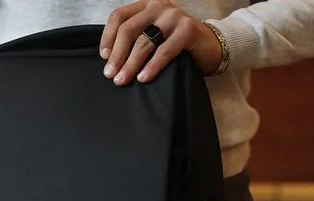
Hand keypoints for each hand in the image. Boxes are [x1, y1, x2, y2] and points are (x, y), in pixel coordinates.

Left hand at [100, 0, 221, 85]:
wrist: (209, 46)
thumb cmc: (176, 44)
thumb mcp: (153, 35)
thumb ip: (135, 39)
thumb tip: (110, 60)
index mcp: (146, 5)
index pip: (119, 17)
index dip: (108, 37)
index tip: (104, 57)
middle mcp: (158, 6)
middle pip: (128, 30)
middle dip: (117, 55)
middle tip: (110, 74)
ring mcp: (173, 16)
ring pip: (144, 42)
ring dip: (130, 64)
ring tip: (122, 80)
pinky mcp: (187, 30)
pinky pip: (164, 51)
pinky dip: (152, 66)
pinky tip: (143, 78)